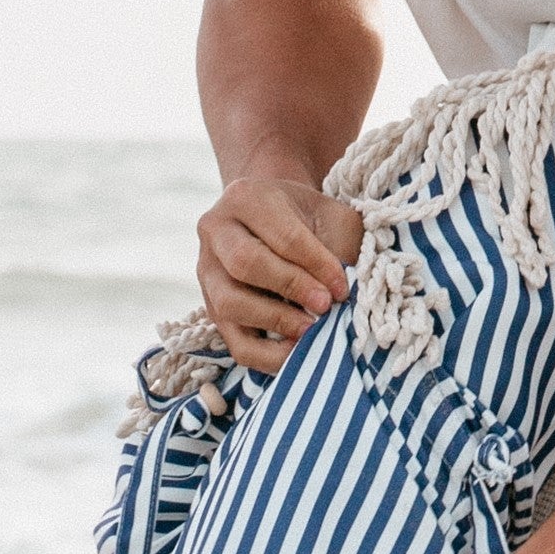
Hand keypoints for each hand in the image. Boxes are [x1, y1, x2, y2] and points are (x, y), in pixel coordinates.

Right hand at [196, 172, 363, 374]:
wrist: (272, 222)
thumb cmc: (306, 220)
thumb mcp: (328, 215)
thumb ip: (340, 243)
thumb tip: (348, 293)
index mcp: (244, 197)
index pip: (282, 234)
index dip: (316, 264)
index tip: (342, 287)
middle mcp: (215, 231)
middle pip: (245, 263)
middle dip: (291, 288)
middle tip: (325, 305)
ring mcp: (206, 273)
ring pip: (231, 304)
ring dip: (276, 321)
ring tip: (310, 330)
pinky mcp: (212, 311)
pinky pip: (234, 344)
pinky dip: (267, 356)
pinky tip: (297, 352)